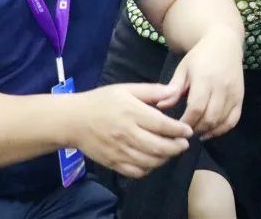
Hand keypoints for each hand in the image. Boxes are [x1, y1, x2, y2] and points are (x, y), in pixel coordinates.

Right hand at [71, 83, 192, 178]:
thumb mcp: (126, 89)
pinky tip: (153, 160)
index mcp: (131, 113)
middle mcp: (126, 133)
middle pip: (159, 147)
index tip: (188, 131)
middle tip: (184, 144)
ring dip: (166, 159)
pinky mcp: (112, 162)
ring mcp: (119, 151)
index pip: (162, 125)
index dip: (179, 130)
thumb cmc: (101, 101)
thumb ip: (152, 91)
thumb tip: (174, 91)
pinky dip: (149, 169)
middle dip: (177, 147)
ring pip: (150, 161)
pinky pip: (136, 171)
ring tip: (172, 151)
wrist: (72, 121)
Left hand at [164, 25, 244, 140]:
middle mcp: (222, 87)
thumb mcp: (183, 69)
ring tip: (195, 131)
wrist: (225, 43)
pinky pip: (233, 119)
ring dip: (207, 131)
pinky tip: (210, 132)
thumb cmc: (200, 56)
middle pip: (209, 117)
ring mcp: (233, 92)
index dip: (186, 122)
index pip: (196, 108)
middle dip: (196, 128)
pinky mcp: (241, 97)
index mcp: (204, 78)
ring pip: (221, 121)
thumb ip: (173, 89)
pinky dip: (222, 130)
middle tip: (184, 132)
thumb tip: (160, 106)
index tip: (176, 127)